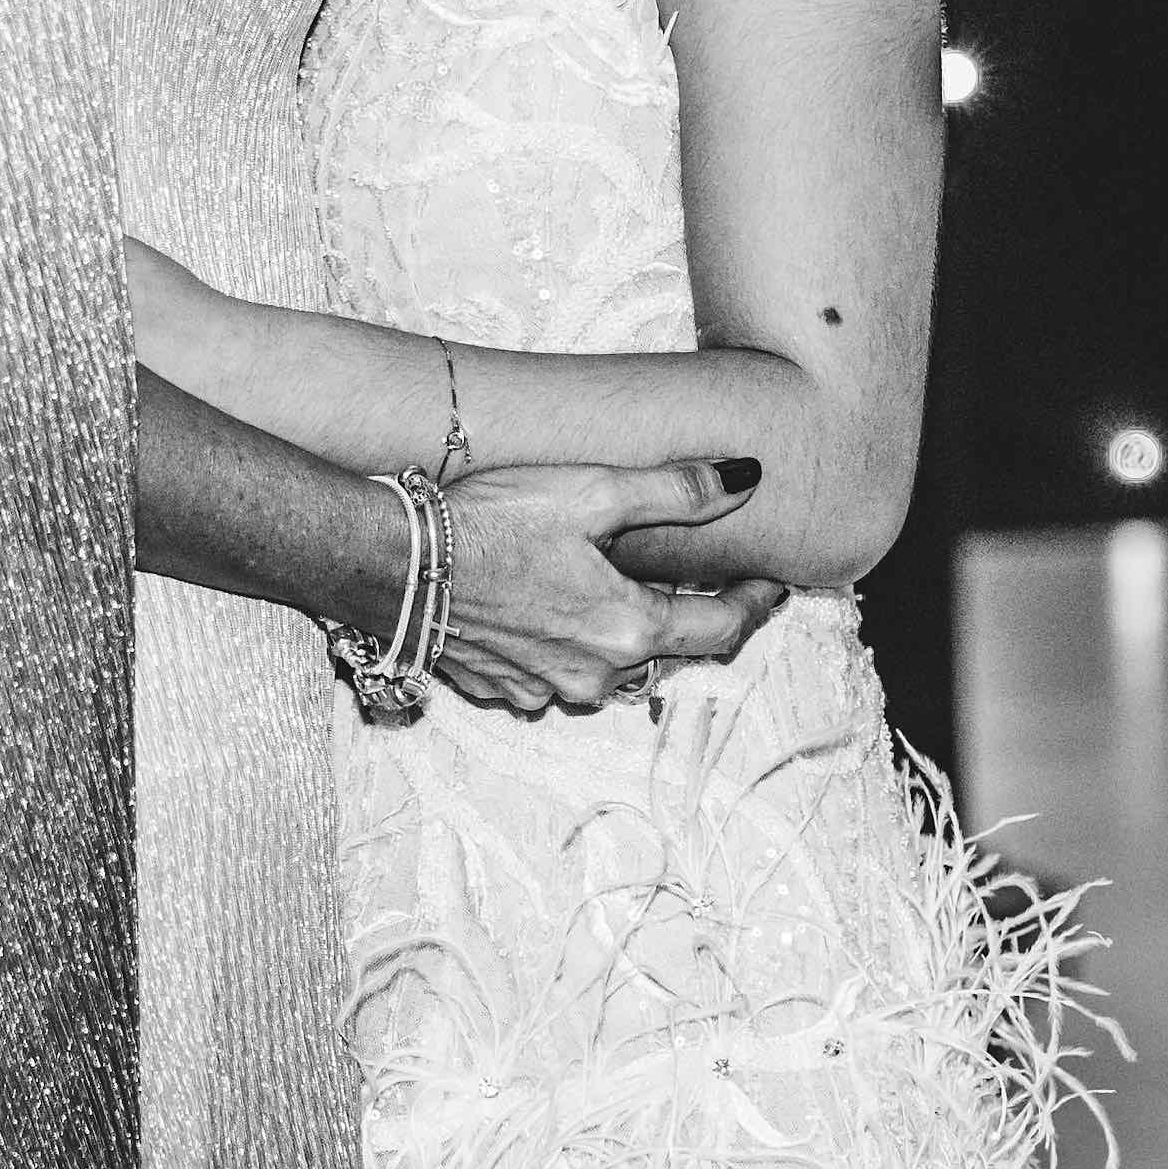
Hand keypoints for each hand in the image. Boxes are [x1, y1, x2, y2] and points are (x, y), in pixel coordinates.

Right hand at [430, 459, 787, 716]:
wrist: (395, 563)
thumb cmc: (491, 521)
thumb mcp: (592, 490)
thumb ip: (676, 489)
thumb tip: (746, 478)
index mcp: (628, 630)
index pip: (721, 629)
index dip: (753, 604)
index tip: (773, 585)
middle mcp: (593, 675)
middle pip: (663, 651)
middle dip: (680, 616)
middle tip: (690, 575)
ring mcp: (545, 690)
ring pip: (606, 666)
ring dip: (615, 631)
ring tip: (603, 583)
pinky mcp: (502, 690)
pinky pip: (552, 672)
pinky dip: (561, 642)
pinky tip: (542, 603)